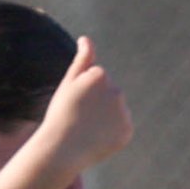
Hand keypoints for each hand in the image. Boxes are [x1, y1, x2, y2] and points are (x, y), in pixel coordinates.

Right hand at [34, 34, 133, 171]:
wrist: (63, 149)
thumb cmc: (61, 113)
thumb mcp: (69, 83)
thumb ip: (82, 60)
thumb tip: (87, 39)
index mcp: (100, 75)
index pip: (98, 77)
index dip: (84, 89)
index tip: (75, 100)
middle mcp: (116, 91)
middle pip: (109, 92)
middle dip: (97, 102)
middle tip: (81, 115)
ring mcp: (123, 112)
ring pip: (116, 109)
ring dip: (105, 116)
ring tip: (89, 127)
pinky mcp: (128, 131)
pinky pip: (121, 127)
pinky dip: (112, 132)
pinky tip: (98, 137)